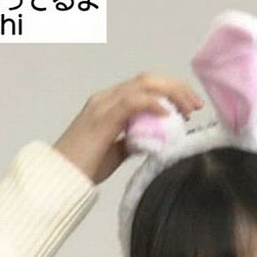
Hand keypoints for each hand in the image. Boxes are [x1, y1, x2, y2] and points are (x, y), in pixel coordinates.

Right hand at [53, 73, 202, 183]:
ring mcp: (103, 105)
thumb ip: (131, 141)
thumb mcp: (114, 152)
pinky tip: (168, 114)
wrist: (60, 176)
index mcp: (108, 103)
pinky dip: (154, 104)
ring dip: (171, 93)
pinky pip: (133, 101)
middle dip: (176, 88)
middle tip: (196, 104)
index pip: (145, 86)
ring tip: (188, 109)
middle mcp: (106, 98)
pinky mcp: (103, 117)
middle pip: (148, 80)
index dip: (170, 91)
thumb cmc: (84, 167)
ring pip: (144, 85)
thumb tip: (153, 141)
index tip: (189, 107)